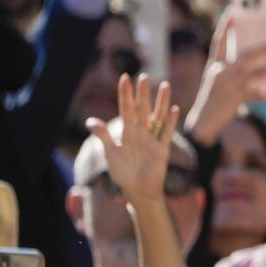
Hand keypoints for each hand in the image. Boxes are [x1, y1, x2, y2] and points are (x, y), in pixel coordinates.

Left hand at [85, 74, 179, 206]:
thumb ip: (103, 136)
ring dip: (161, 102)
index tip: (124, 77)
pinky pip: (167, 134)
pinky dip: (171, 123)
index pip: (125, 108)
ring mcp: (152, 140)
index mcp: (126, 131)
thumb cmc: (122, 172)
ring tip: (165, 85)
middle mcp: (140, 132)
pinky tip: (174, 110)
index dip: (125, 94)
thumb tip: (90, 122)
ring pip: (158, 117)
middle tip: (144, 76)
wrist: (137, 190)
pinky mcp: (162, 150)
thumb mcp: (110, 153)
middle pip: (142, 109)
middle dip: (143, 93)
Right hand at [184, 9, 265, 145]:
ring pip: (255, 73)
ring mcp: (228, 85)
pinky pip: (257, 95)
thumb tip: (257, 63)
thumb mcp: (218, 81)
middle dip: (265, 49)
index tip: (233, 11)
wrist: (202, 123)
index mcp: (214, 64)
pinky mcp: (235, 99)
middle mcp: (221, 72)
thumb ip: (231, 70)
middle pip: (246, 56)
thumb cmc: (213, 101)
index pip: (219, 40)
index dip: (226, 25)